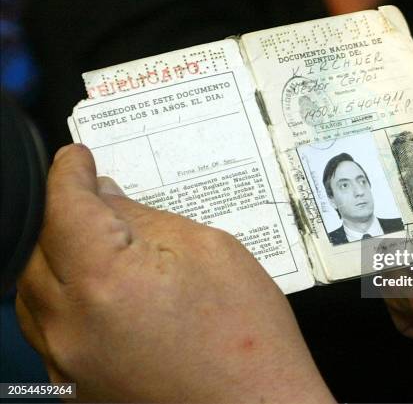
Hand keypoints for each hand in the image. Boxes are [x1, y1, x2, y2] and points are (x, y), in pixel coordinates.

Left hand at [16, 144, 333, 402]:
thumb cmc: (249, 336)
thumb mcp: (209, 251)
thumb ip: (147, 220)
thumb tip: (107, 199)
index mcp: (106, 281)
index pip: (65, 206)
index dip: (70, 173)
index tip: (78, 158)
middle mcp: (72, 326)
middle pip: (41, 248)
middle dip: (64, 214)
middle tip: (96, 196)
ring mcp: (68, 364)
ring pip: (36, 292)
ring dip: (59, 257)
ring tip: (98, 242)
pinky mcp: (76, 388)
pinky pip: (50, 330)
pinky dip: (65, 298)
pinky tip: (100, 291)